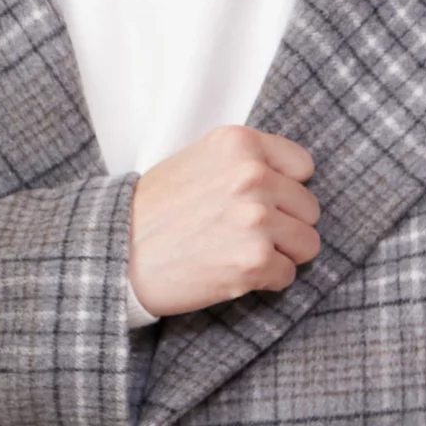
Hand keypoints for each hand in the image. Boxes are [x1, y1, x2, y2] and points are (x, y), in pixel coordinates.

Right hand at [128, 125, 320, 317]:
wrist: (116, 253)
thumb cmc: (154, 210)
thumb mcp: (198, 160)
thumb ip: (244, 161)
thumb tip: (292, 179)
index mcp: (239, 145)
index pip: (303, 167)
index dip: (285, 189)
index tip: (261, 201)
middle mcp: (252, 177)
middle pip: (309, 208)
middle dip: (284, 225)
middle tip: (244, 234)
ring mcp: (256, 220)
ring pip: (307, 244)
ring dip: (280, 254)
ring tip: (241, 253)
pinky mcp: (254, 262)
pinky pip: (288, 275)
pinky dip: (265, 280)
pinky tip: (233, 271)